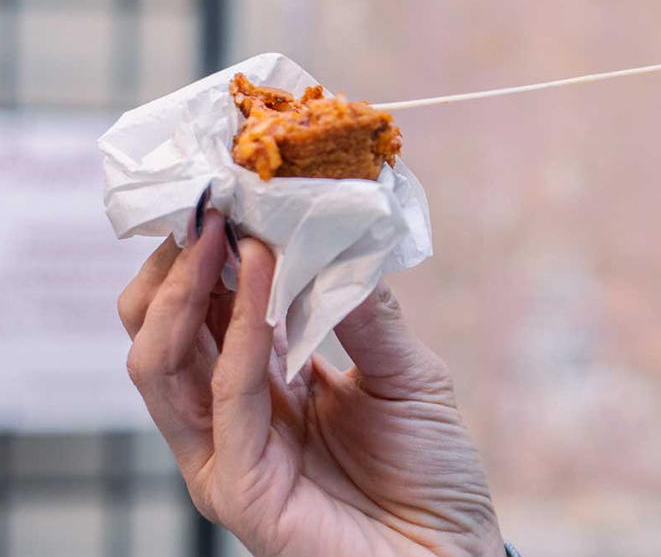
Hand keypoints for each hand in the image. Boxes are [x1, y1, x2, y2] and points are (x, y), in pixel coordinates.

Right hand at [119, 210, 503, 556]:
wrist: (454, 551)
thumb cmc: (429, 469)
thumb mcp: (406, 373)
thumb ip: (366, 312)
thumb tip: (336, 234)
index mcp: (259, 383)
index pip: (201, 311)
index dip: (205, 250)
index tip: (228, 189)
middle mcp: (227, 417)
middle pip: (158, 332)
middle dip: (176, 263)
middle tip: (210, 202)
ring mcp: (224, 456)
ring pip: (161, 365)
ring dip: (191, 290)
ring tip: (225, 232)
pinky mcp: (239, 491)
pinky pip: (224, 403)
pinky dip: (238, 340)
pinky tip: (262, 289)